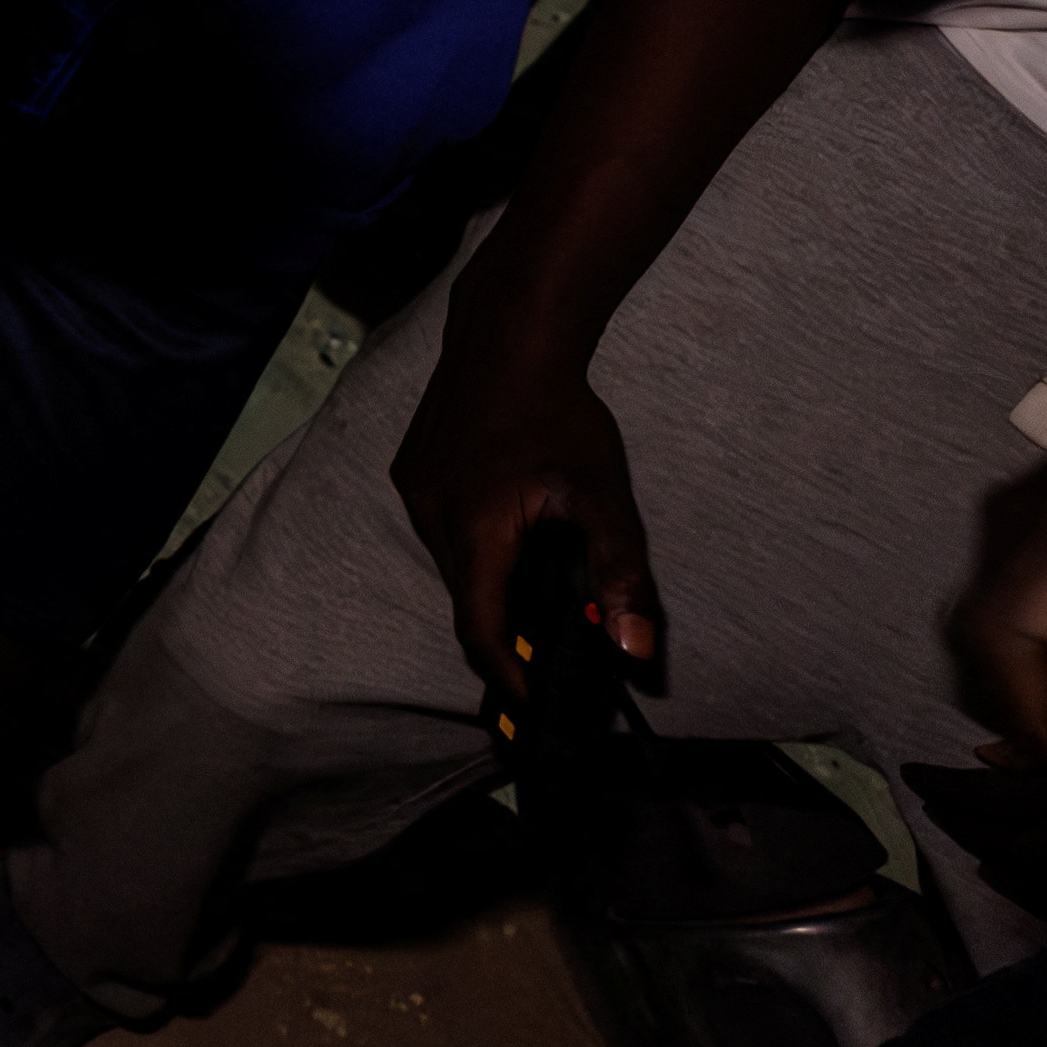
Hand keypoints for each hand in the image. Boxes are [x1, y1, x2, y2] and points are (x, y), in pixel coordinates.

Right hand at [392, 326, 657, 701]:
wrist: (508, 336)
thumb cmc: (560, 414)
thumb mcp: (604, 496)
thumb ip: (621, 574)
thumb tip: (635, 651)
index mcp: (474, 532)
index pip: (480, 631)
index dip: (504, 678)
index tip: (531, 709)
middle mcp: (430, 516)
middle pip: (466, 601)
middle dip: (505, 635)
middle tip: (548, 657)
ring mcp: (414, 492)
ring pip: (453, 568)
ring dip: (490, 589)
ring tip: (535, 596)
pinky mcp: (411, 473)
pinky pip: (442, 533)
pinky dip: (475, 553)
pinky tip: (511, 534)